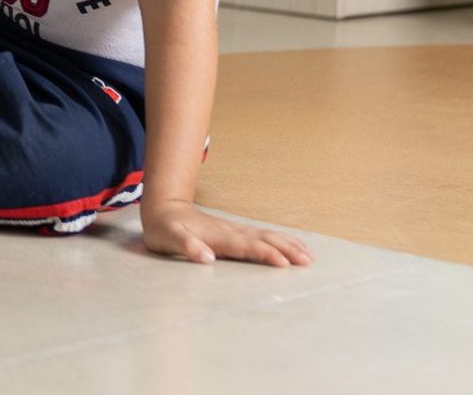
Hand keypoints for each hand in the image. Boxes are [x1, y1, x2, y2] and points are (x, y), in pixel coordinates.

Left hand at [141, 200, 311, 266]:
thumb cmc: (164, 228)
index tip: (283, 263)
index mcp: (217, 236)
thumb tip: (207, 258)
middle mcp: (230, 231)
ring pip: (267, 236)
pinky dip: (281, 241)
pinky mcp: (236, 232)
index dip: (264, 254)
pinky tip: (293, 247)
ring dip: (288, 245)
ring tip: (309, 256)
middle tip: (308, 261)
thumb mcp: (168, 238)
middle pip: (263, 239)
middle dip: (286, 250)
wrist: (164, 208)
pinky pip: (263, 236)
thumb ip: (186, 246)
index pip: (245, 246)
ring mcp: (235, 230)